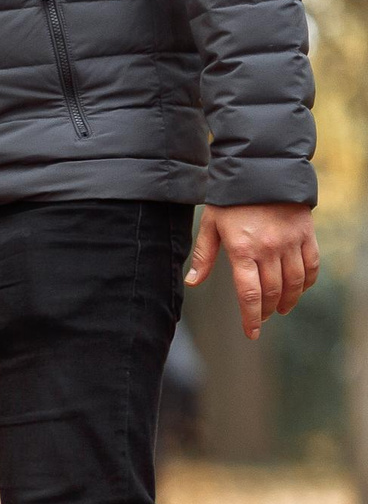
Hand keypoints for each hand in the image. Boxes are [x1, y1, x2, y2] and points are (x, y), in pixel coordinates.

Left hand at [187, 203, 318, 339]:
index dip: (250, 317)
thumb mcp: (210, 224)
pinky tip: (300, 289)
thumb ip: (204, 255)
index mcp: (242, 249)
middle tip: (262, 320)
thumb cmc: (231, 199)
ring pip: (294, 282)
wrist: (262, 171)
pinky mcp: (306, 234)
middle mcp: (269, 249)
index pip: (248, 293)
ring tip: (281, 309)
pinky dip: (307, 281)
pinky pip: (311, 264)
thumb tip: (192, 282)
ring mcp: (290, 242)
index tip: (251, 333)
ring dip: (288, 300)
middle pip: (272, 291)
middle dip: (266, 311)